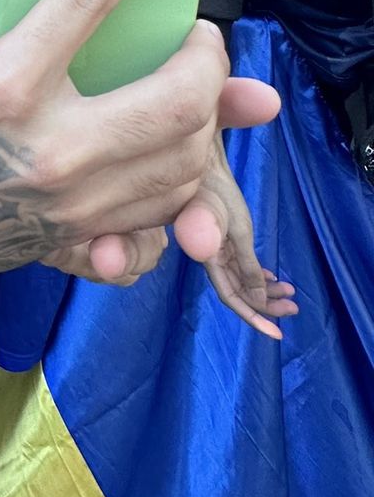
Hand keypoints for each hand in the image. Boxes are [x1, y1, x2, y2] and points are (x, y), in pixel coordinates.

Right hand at [0, 0, 280, 280]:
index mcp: (6, 84)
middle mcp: (52, 147)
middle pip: (179, 99)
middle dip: (207, 58)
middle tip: (197, 37)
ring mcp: (74, 202)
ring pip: (186, 160)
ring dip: (203, 115)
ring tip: (189, 86)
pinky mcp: (82, 237)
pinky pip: (164, 210)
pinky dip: (182, 175)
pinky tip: (170, 145)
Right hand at [175, 135, 297, 337]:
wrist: (201, 163)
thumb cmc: (217, 193)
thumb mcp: (239, 229)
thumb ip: (245, 262)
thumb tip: (258, 295)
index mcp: (211, 259)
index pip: (232, 298)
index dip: (253, 317)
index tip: (276, 333)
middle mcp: (212, 258)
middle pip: (240, 291)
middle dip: (266, 304)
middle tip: (293, 310)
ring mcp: (217, 247)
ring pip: (243, 278)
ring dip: (266, 289)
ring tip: (291, 294)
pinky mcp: (224, 236)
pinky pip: (242, 263)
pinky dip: (259, 273)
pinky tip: (272, 276)